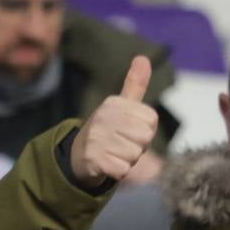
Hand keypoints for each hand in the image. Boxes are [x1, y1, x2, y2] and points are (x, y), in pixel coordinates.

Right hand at [70, 53, 160, 189]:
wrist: (78, 156)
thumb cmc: (108, 129)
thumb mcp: (121, 105)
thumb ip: (135, 84)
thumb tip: (143, 57)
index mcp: (114, 104)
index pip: (151, 120)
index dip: (145, 130)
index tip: (130, 130)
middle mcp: (104, 118)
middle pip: (145, 138)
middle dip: (138, 146)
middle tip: (122, 144)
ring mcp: (97, 139)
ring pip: (134, 155)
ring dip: (128, 160)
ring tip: (114, 153)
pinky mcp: (94, 160)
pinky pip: (123, 170)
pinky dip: (118, 171)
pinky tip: (107, 164)